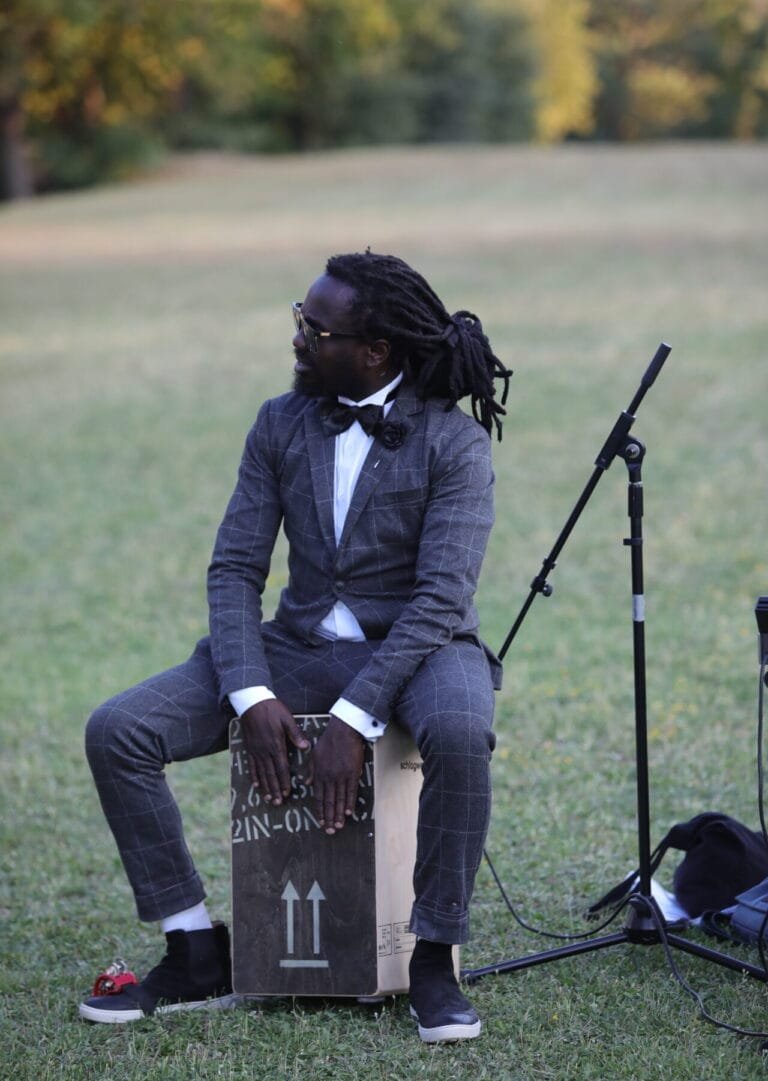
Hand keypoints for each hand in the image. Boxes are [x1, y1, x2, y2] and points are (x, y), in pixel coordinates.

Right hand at [240, 699, 309, 805]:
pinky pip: (251, 765)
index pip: (281, 767)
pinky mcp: (249, 748)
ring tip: (268, 798)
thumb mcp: (287, 719)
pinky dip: (254, 776)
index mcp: (276, 744)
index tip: (287, 793)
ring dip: (265, 787)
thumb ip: (295, 734)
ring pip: (261, 773)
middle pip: (270, 774)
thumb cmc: (272, 709)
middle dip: (275, 789)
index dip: (284, 781)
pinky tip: (256, 785)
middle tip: (278, 803)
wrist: (252, 702)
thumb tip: (306, 747)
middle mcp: (265, 750)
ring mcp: (256, 750)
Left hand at [304, 715, 364, 833]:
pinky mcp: (353, 773)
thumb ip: (310, 770)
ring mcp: (341, 776)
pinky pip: (351, 791)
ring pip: (340, 799)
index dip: (320, 811)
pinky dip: (349, 802)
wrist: (343, 731)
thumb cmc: (328, 741)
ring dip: (339, 814)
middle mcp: (329, 778)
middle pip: (329, 801)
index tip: (321, 822)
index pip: (318, 797)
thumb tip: (306, 783)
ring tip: (339, 826)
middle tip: (330, 831)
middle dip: (329, 817)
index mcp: (318, 774)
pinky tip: (348, 813)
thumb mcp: (314, 755)